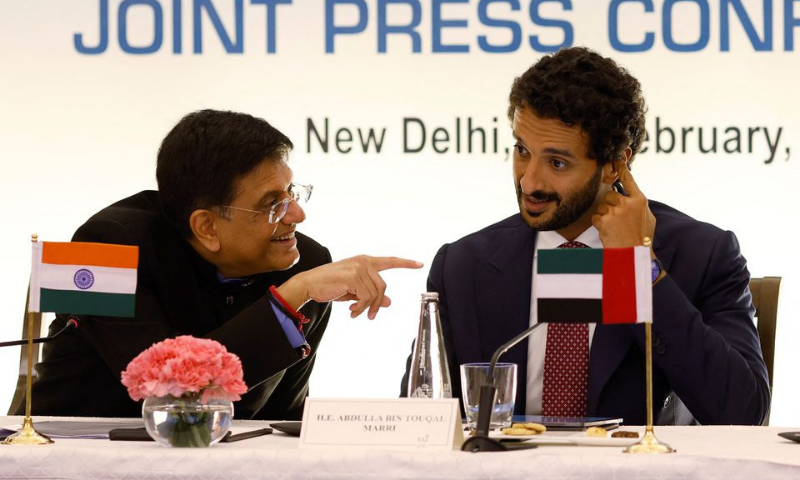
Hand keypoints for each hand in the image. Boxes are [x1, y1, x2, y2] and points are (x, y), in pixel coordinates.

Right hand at [276, 255, 422, 318]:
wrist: (309, 285)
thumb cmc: (331, 287)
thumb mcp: (354, 292)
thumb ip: (371, 294)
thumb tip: (389, 302)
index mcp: (365, 261)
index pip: (389, 261)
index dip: (406, 263)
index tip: (420, 264)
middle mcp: (364, 261)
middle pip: (383, 286)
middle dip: (377, 304)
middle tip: (369, 316)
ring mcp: (359, 267)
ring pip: (375, 293)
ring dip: (367, 308)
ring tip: (356, 313)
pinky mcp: (354, 276)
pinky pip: (366, 297)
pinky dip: (360, 308)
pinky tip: (351, 310)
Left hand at [592, 163, 655, 255]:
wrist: (633, 255)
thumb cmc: (642, 238)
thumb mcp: (648, 217)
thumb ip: (638, 204)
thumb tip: (632, 196)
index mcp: (640, 201)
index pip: (629, 180)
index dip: (622, 168)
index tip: (616, 159)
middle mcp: (628, 203)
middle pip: (611, 195)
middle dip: (610, 205)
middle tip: (618, 219)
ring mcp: (615, 211)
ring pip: (602, 206)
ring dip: (605, 216)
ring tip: (615, 227)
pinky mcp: (604, 220)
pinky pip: (596, 217)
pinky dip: (600, 224)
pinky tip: (609, 231)